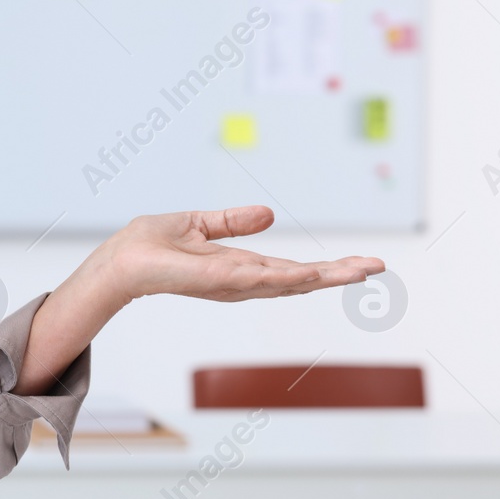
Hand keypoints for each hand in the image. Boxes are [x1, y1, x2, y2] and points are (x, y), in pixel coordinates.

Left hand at [88, 204, 384, 303]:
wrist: (120, 260)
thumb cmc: (150, 246)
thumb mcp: (198, 225)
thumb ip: (232, 222)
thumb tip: (268, 215)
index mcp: (242, 266)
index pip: (293, 269)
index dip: (327, 268)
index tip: (363, 263)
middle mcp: (243, 280)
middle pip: (301, 279)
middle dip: (339, 274)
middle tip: (379, 267)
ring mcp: (233, 283)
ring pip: (289, 281)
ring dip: (325, 276)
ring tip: (363, 269)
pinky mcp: (218, 282)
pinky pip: (259, 280)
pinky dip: (286, 279)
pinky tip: (312, 275)